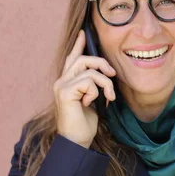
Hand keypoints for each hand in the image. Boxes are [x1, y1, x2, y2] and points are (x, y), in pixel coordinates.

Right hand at [54, 30, 115, 147]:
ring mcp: (61, 86)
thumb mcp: (92, 100)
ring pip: (89, 70)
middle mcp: (61, 81)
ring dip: (105, 83)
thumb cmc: (84, 124)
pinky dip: (96, 92)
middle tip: (113, 74)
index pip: (72, 58)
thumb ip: (93, 86)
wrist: (76, 141)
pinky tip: (90, 104)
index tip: (84, 33)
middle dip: (102, 64)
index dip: (78, 45)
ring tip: (109, 97)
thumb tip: (105, 74)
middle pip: (83, 59)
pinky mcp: (65, 92)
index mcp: (67, 82)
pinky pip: (88, 81)